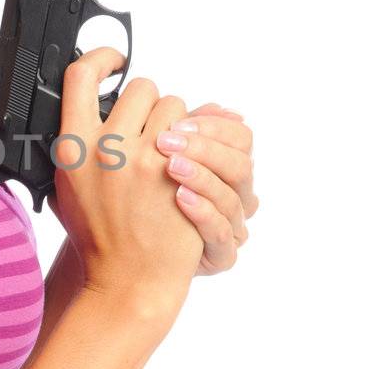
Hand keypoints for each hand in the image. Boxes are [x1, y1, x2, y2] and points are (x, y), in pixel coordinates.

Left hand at [153, 102, 258, 275]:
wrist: (128, 263)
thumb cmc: (142, 207)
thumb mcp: (156, 163)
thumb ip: (178, 132)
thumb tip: (204, 104)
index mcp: (226, 167)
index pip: (240, 136)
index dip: (212, 125)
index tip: (176, 121)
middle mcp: (236, 195)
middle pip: (240, 162)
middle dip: (203, 147)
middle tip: (164, 140)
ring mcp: (232, 226)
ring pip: (233, 197)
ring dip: (202, 176)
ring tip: (169, 166)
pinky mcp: (220, 255)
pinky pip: (221, 234)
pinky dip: (202, 212)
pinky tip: (179, 198)